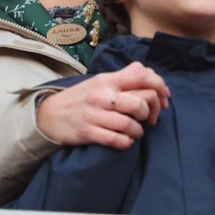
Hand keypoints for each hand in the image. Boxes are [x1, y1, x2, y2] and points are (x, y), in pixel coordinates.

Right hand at [36, 62, 170, 148]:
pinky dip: (127, 142)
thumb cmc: (80, 98)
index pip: (142, 75)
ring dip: (139, 130)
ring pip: (131, 123)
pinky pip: (117, 140)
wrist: (49, 115)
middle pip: (141, 100)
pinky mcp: (88, 132)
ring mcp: (95, 114)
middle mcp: (102, 95)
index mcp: (107, 80)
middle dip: (152, 112)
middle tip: (150, 118)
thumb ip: (122, 78)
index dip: (160, 86)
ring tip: (136, 131)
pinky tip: (126, 140)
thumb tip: (146, 72)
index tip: (165, 97)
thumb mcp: (99, 82)